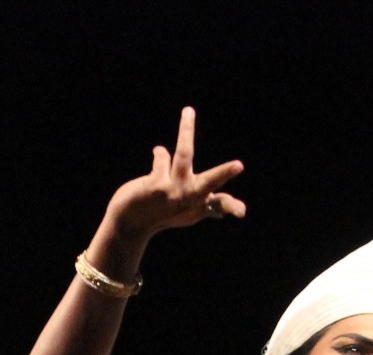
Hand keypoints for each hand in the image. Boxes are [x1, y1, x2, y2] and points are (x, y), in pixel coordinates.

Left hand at [106, 107, 245, 240]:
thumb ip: (200, 200)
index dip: (232, 206)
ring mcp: (172, 192)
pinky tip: (158, 152)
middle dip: (223, 173)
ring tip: (188, 111)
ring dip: (186, 131)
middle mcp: (187, 200)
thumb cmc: (162, 216)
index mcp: (198, 206)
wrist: (130, 223)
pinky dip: (161, 154)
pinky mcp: (156, 185)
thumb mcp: (185, 212)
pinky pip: (163, 157)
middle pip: (209, 182)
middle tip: (238, 165)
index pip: (221, 204)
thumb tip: (215, 205)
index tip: (241, 212)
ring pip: (184, 154)